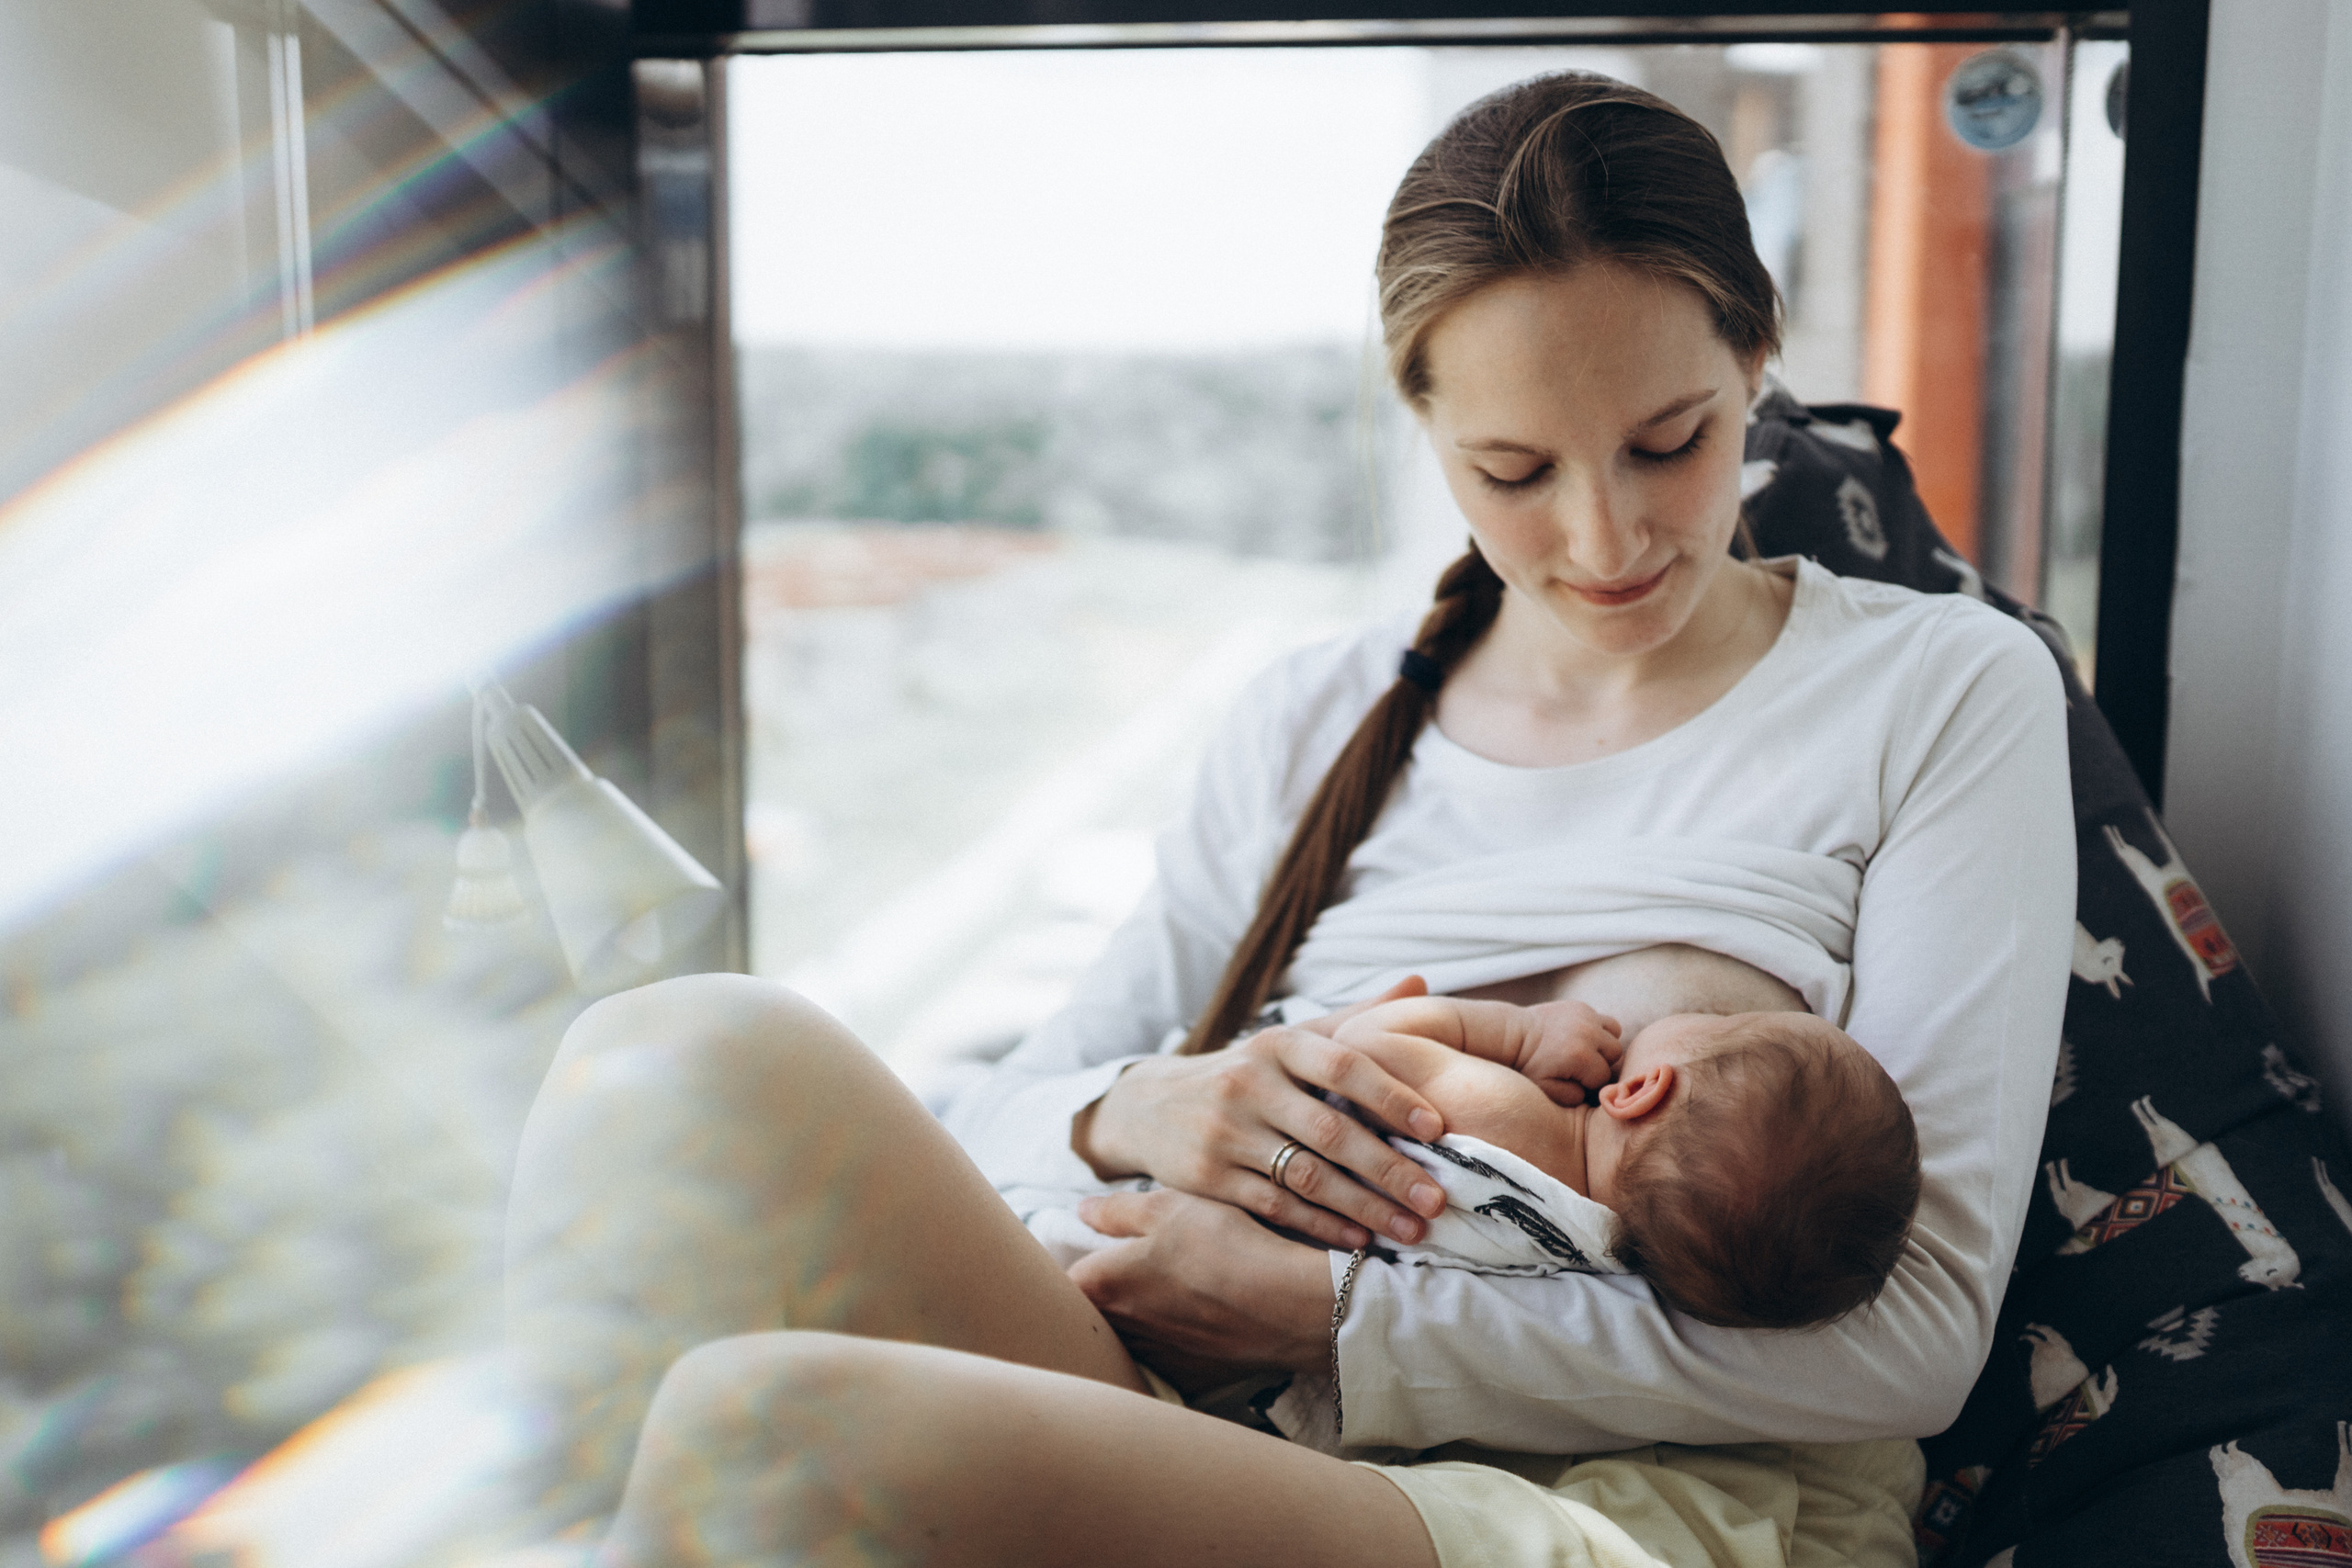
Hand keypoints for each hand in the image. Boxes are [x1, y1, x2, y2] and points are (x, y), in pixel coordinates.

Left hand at [1069, 1189, 1331, 1389]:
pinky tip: (1196, 1319)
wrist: (1290, 1305)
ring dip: (1135, 1318)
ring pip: (1127, 1337)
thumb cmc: (1225, 1245)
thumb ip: (1115, 1210)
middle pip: (1092, 1312)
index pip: (1060, 1277)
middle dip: (1100, 1291)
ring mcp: (1153, 1359)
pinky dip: (1170, 1341)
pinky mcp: (1188, 1377)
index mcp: (1101, 1286)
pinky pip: (1164, 1358)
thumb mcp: (1166, 1205)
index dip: (1071, 1258)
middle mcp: (1119, 1331)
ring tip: (1167, 1292)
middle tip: (1126, 1267)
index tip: (1085, 1247)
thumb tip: (1082, 1212)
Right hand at [1077, 999, 1448, 1249]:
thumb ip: (1355, 1018)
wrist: (1150, 1106)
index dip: (1393, 1096)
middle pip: (1332, 1130)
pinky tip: (1359, 1241)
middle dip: (1391, 1169)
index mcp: (1278, 1044)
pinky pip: (1276, 1206)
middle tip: (1439, 1200)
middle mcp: (1249, 1083)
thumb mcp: (1291, 1039)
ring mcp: (1226, 1132)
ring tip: (1412, 1231)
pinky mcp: (1208, 1178)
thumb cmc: (1247, 1072)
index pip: (1344, 1065)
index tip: (1439, 1128)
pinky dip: (1321, 1226)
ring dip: (1366, 1208)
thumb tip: (1421, 983)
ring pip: (1308, 1176)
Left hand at [1514, 1000, 1625, 1106]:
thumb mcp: (1546, 1089)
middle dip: (1601, 1063)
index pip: (1604, 1077)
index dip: (1590, 1083)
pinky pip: (1604, 1021)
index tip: (1572, 1078)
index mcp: (1581, 1056)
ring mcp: (1586, 1016)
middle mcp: (1588, 1033)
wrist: (1513, 1034)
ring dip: (1604, 1045)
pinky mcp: (1582, 1007)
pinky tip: (1580, 1037)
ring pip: (1615, 1035)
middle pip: (1615, 1054)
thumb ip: (1572, 1097)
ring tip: (1585, 1051)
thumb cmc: (1528, 1065)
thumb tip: (1590, 1091)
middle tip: (1580, 1066)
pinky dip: (1597, 1030)